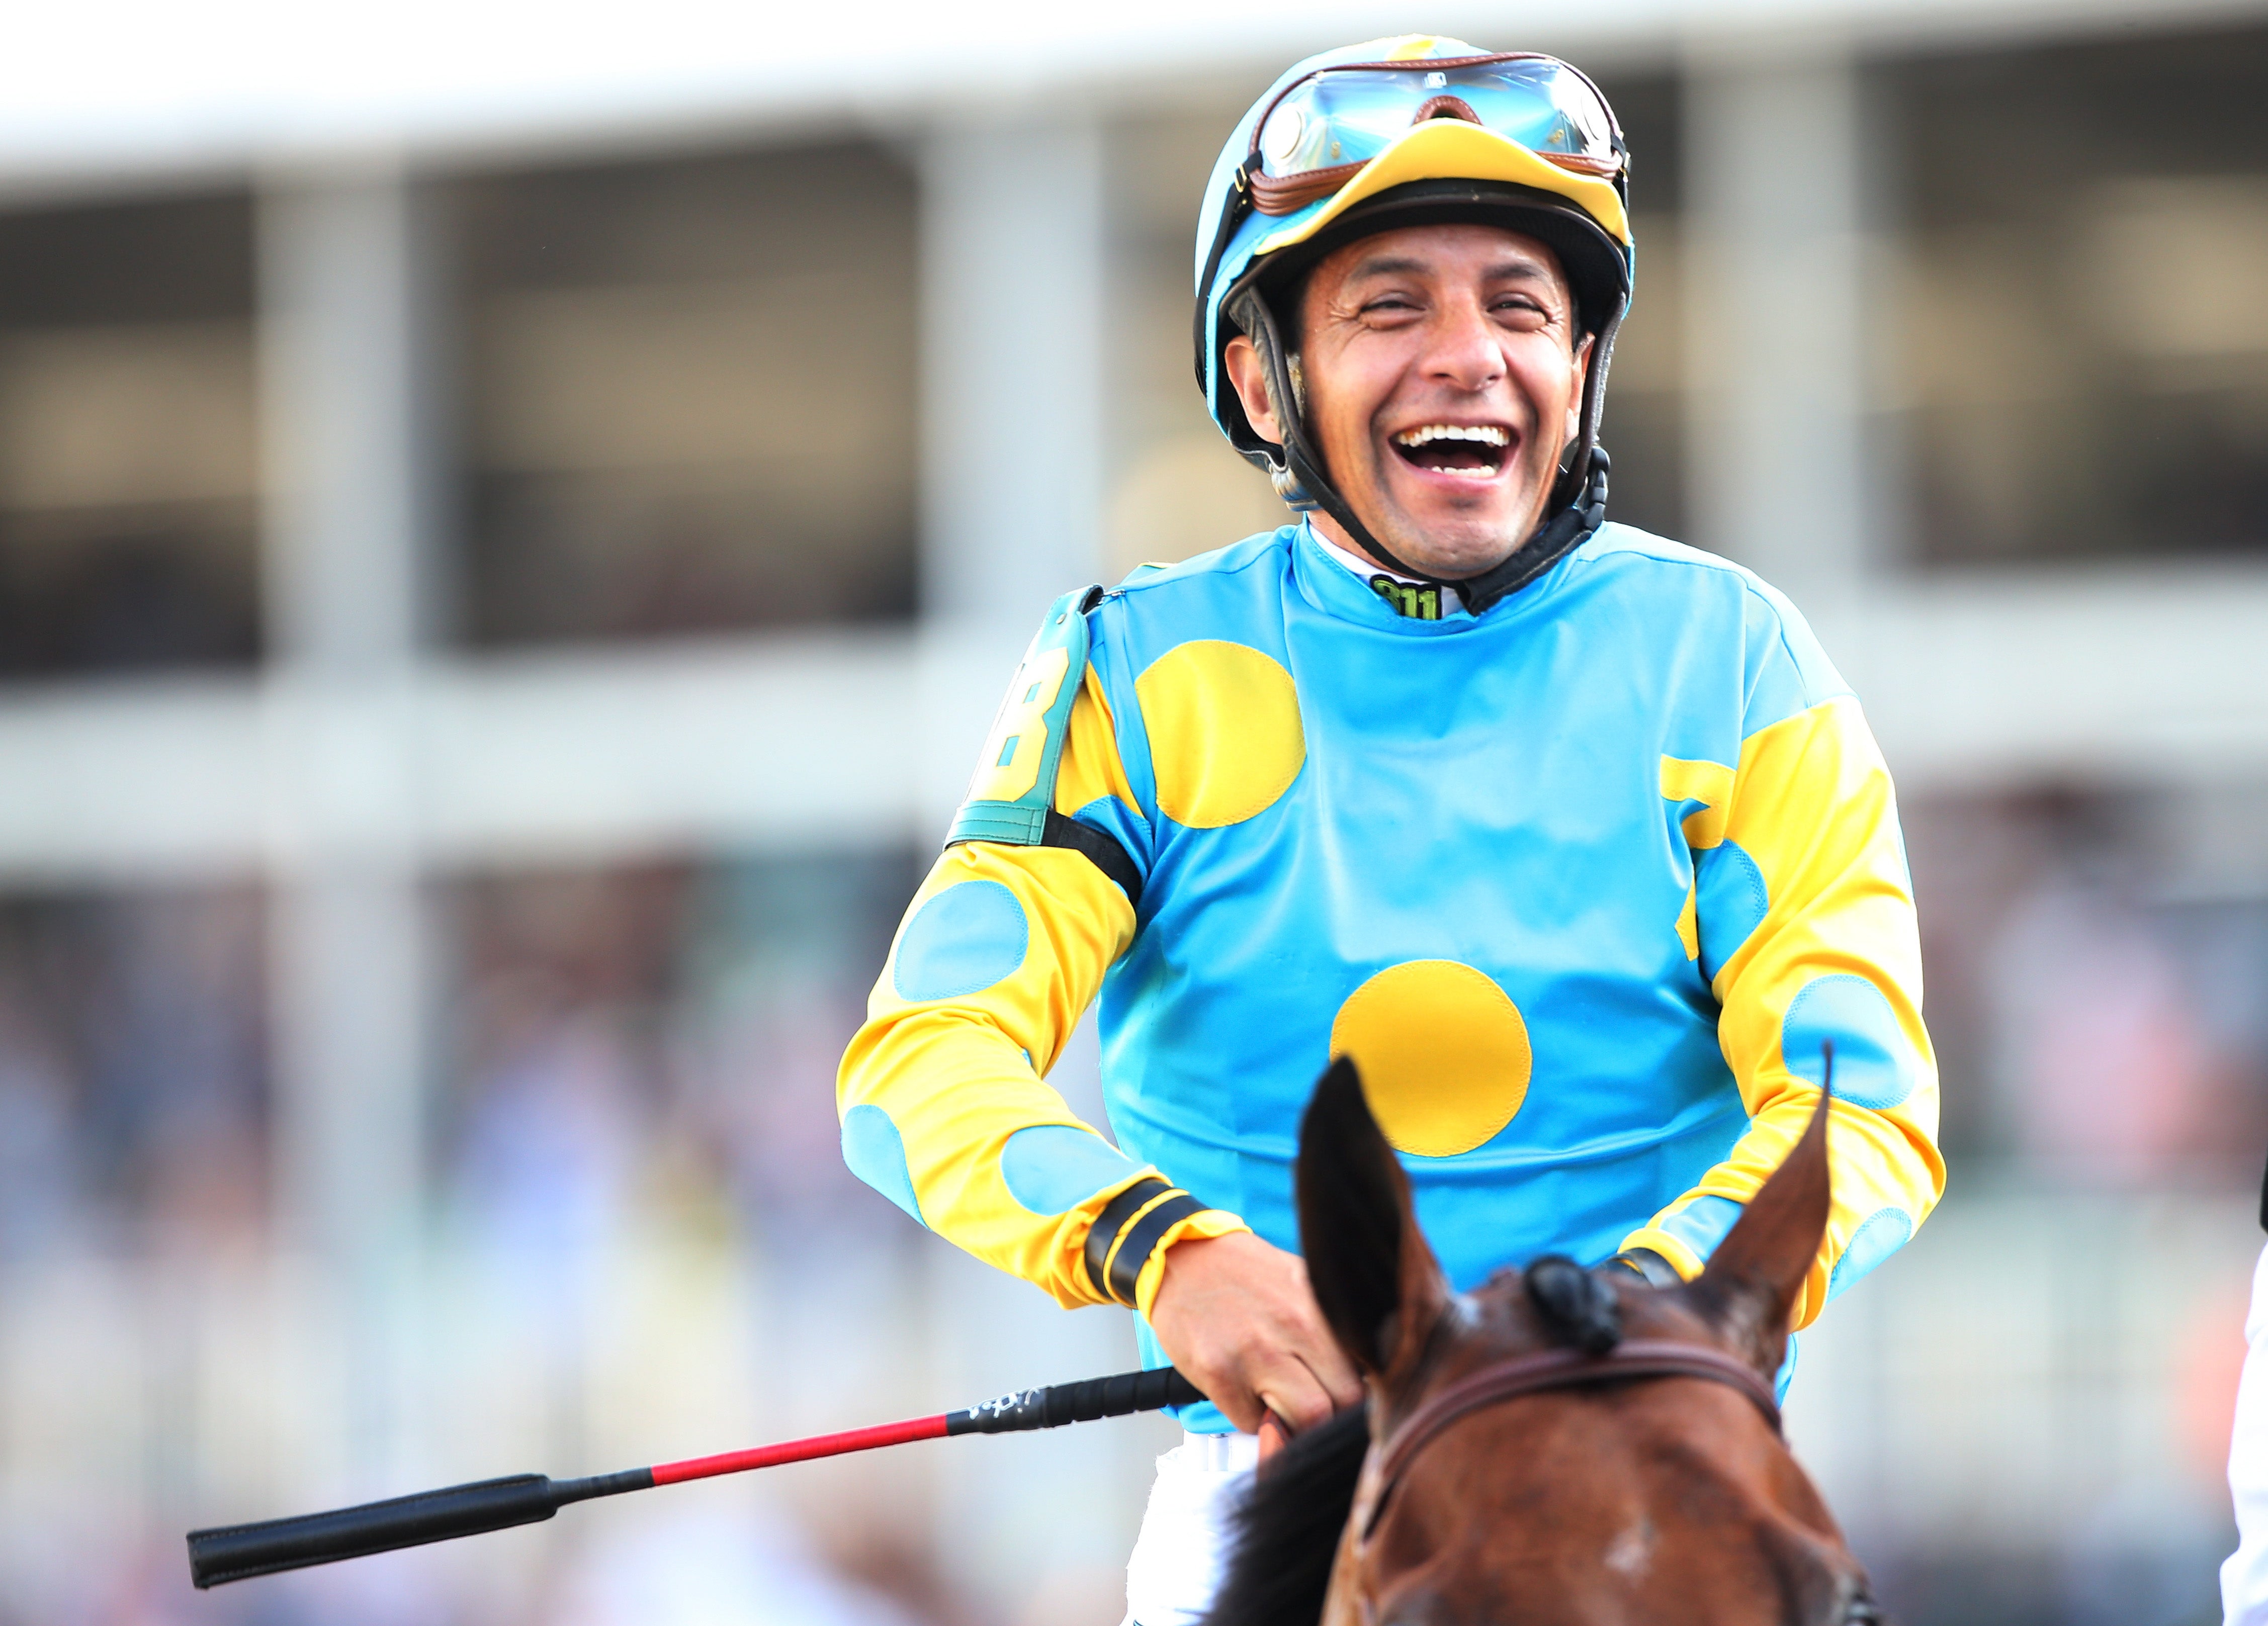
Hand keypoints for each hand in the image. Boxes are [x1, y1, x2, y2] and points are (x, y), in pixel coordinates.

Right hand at [1146, 1231, 1363, 1454]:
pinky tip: (1246, 1393)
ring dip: (1295, 1427)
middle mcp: (1292, 1329)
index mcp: (1317, 1309)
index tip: (1347, 1401)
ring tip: (1281, 1406)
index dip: (1359, 1399)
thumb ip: (1331, 1327)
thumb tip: (1365, 1370)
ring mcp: (1253, 1353)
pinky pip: (1252, 1423)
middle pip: (1340, 1407)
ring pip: (1304, 1423)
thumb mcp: (1301, 1284)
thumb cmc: (1244, 1274)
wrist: (1180, 1257)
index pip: (1364, 1377)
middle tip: (1315, 1411)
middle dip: (1331, 1420)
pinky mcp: (1217, 1372)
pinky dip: (1253, 1420)